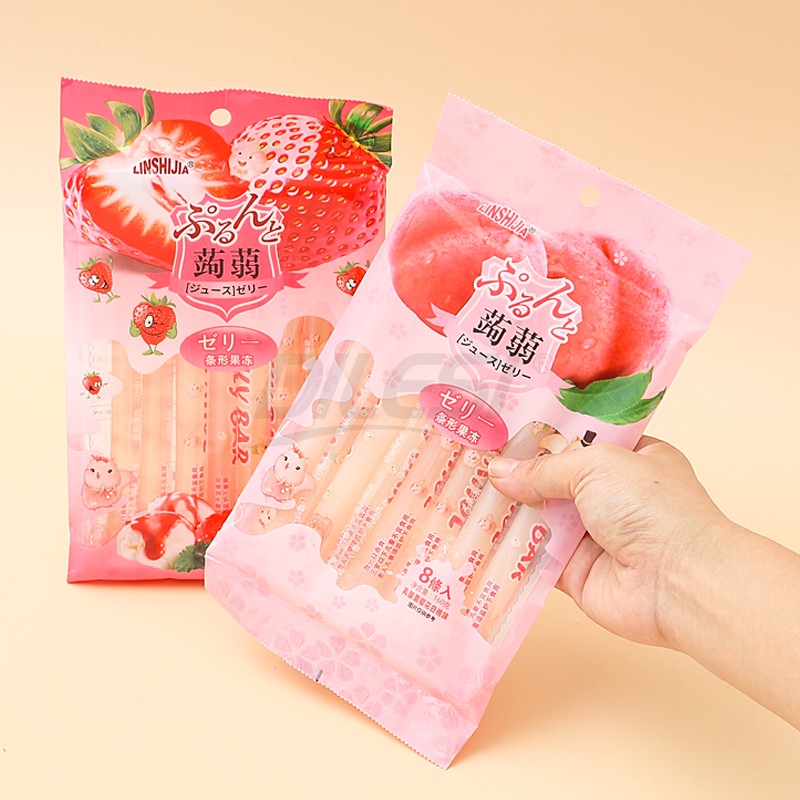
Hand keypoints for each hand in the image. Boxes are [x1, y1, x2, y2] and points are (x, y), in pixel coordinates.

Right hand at [488, 437, 727, 647]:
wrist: (678, 582)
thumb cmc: (652, 509)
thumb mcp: (595, 465)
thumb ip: (542, 469)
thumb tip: (498, 472)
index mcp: (629, 459)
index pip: (578, 439)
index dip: (541, 433)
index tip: (502, 427)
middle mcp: (611, 495)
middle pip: (552, 479)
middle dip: (516, 473)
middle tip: (471, 458)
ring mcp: (592, 535)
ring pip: (538, 518)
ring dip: (507, 510)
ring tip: (462, 492)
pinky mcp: (574, 572)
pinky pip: (533, 557)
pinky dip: (508, 549)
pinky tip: (475, 534)